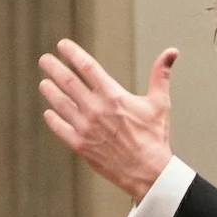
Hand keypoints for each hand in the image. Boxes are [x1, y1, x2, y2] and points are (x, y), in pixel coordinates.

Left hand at [38, 40, 176, 200]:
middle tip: (45, 60)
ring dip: (50, 91)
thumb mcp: (159, 103)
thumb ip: (160, 75)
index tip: (62, 45)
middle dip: (54, 68)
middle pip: (67, 82)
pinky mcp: (80, 145)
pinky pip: (60, 129)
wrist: (147, 171)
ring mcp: (85, 128)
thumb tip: (172, 52)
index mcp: (113, 95)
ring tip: (44, 83)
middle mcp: (95, 109)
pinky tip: (49, 113)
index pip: (87, 67)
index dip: (72, 54)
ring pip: (60, 104)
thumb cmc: (154, 137)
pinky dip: (53, 119)